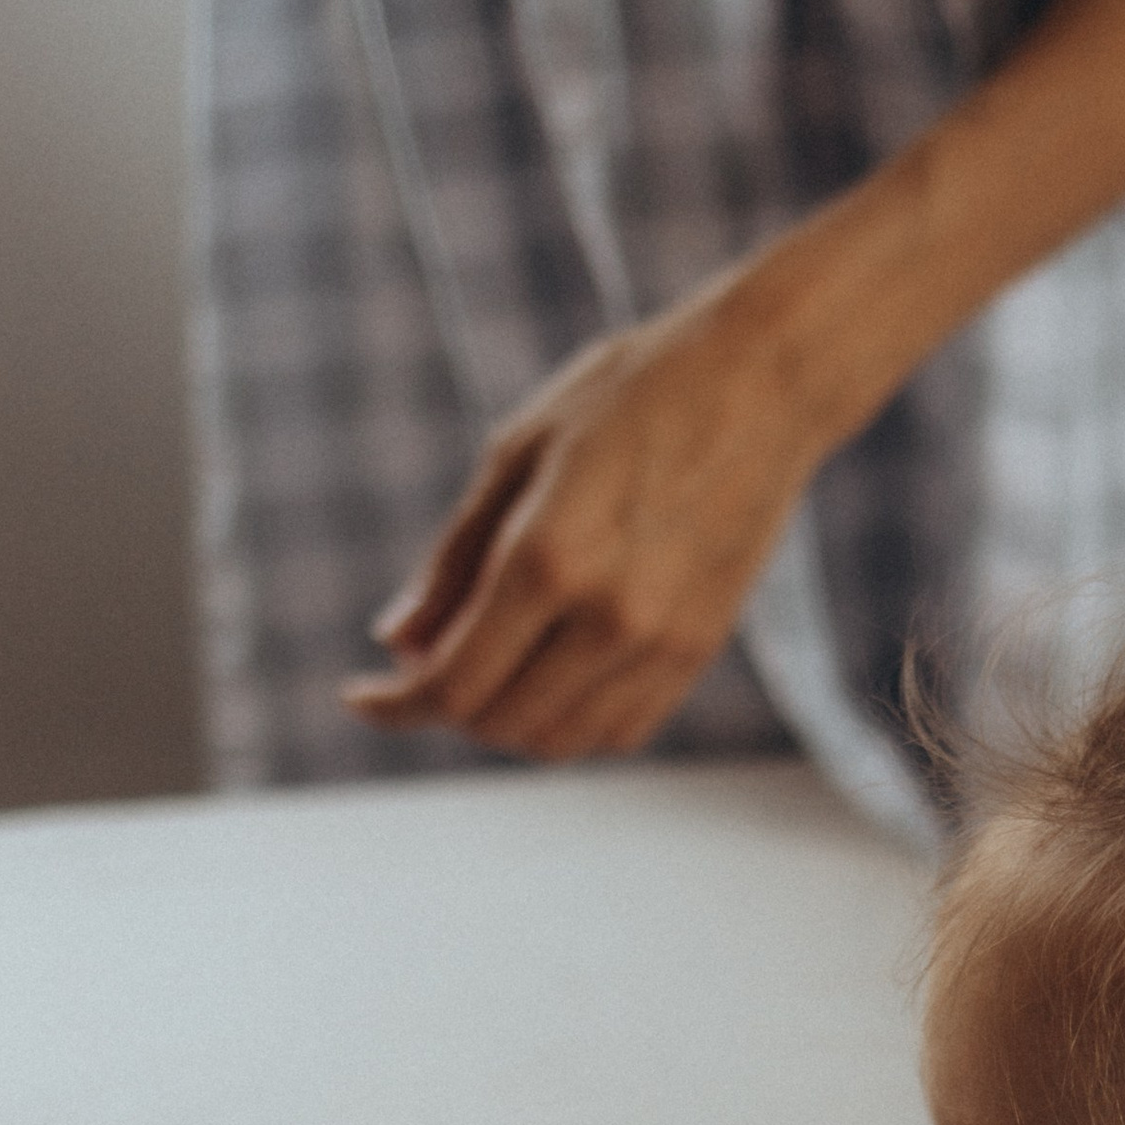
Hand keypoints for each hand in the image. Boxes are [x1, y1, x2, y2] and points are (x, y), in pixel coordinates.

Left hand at [345, 274, 826, 762]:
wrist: (763, 384)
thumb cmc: (632, 394)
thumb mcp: (518, 452)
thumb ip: (454, 557)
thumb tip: (398, 640)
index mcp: (548, 558)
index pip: (452, 681)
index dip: (396, 706)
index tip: (362, 700)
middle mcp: (608, 617)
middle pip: (499, 720)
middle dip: (447, 705)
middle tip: (428, 658)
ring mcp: (662, 643)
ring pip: (560, 740)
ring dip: (507, 720)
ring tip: (490, 665)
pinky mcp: (700, 650)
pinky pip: (620, 729)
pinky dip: (571, 722)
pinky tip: (552, 674)